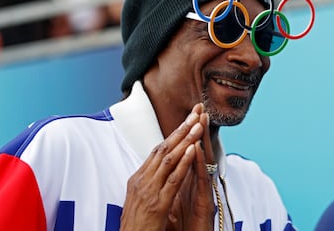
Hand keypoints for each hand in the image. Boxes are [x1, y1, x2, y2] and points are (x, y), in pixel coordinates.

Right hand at [120, 103, 213, 230]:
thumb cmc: (136, 225)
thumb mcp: (138, 199)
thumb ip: (149, 183)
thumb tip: (158, 170)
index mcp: (138, 178)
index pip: (158, 150)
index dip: (173, 134)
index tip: (186, 120)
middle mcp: (142, 180)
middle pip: (163, 148)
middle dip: (181, 129)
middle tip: (194, 113)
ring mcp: (149, 191)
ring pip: (169, 159)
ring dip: (185, 140)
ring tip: (197, 125)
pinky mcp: (158, 203)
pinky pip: (173, 179)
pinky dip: (183, 162)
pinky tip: (193, 149)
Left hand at [167, 112, 214, 230]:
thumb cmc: (181, 227)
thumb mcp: (173, 201)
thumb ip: (173, 184)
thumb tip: (166, 170)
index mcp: (188, 182)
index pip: (188, 153)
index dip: (187, 134)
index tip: (188, 114)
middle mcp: (197, 185)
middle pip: (198, 151)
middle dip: (197, 129)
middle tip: (199, 107)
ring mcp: (203, 193)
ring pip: (203, 162)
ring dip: (201, 139)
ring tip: (201, 120)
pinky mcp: (206, 204)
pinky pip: (201, 181)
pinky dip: (199, 164)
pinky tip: (198, 149)